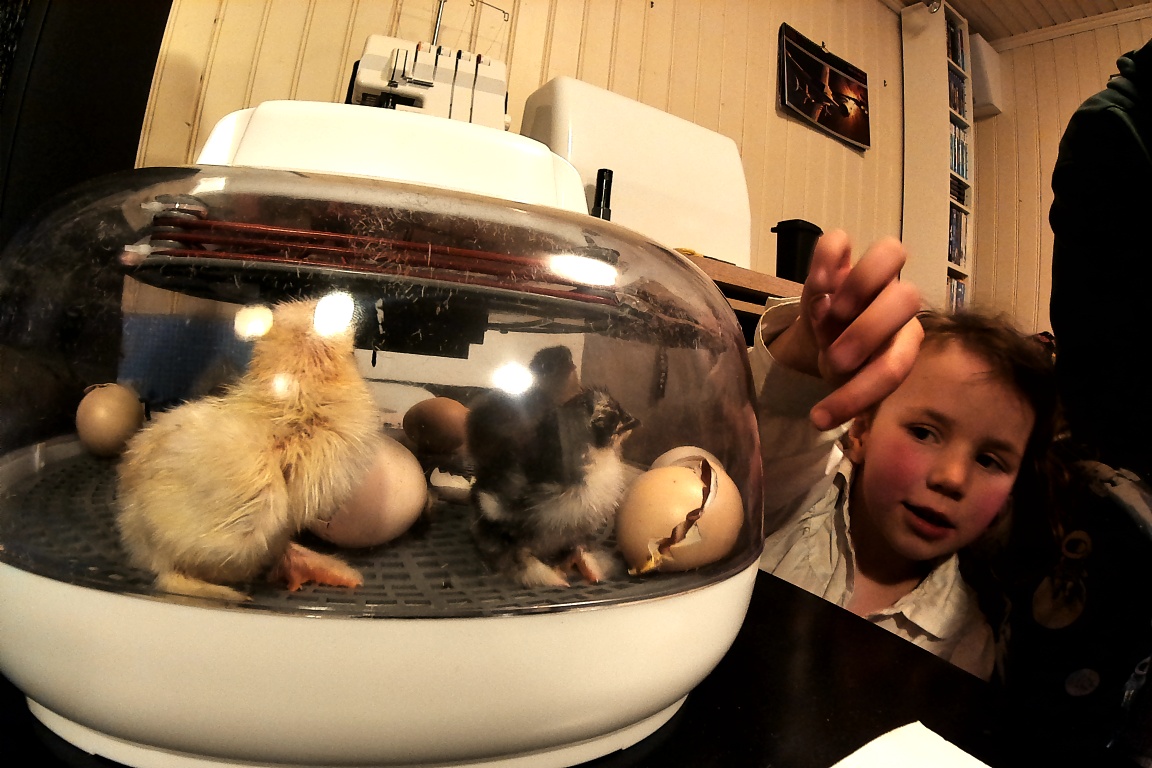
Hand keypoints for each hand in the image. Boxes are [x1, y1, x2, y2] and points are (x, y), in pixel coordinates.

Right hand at [767, 230, 922, 429]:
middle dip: (866, 334)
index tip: (821, 417)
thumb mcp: (846, 385)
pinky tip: (817, 285)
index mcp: (903, 341)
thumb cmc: (844, 361)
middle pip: (906, 299)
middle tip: (833, 359)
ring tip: (825, 314)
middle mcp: (895, 303)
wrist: (827, 330)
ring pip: (890, 254)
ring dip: (856, 289)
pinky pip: (839, 241)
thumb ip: (850, 396)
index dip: (859, 393)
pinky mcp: (841, 255)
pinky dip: (826, 259)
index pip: (895, 365)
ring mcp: (870, 275)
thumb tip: (829, 408)